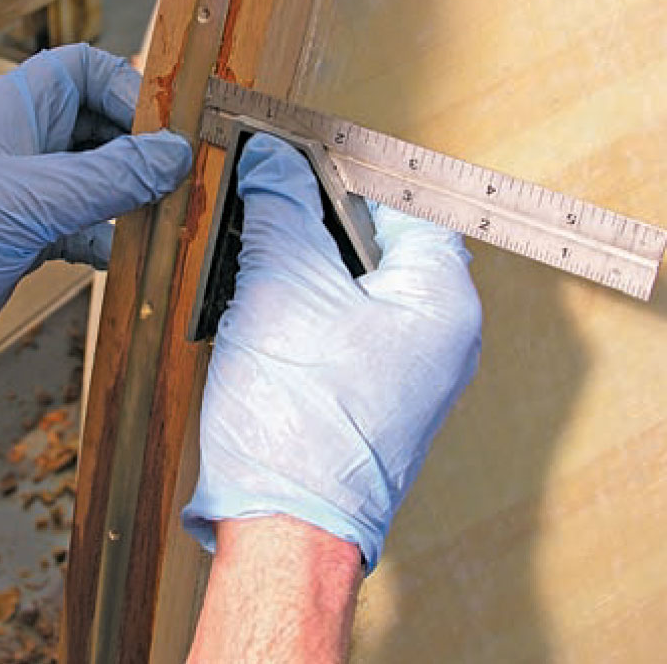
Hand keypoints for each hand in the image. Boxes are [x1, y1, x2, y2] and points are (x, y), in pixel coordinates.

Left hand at [0, 43, 190, 382]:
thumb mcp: (28, 200)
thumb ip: (107, 177)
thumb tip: (173, 155)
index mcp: (16, 108)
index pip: (85, 70)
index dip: (128, 88)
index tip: (164, 129)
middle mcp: (23, 143)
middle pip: (100, 125)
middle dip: (140, 149)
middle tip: (180, 178)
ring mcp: (24, 192)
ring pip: (96, 179)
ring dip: (131, 196)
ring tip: (167, 216)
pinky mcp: (25, 238)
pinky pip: (83, 227)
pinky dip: (109, 239)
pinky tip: (131, 257)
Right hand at [182, 134, 480, 571]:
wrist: (283, 533)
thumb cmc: (298, 422)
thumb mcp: (281, 287)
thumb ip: (280, 212)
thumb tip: (271, 163)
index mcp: (441, 303)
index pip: (403, 207)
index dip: (344, 179)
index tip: (292, 167)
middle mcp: (439, 340)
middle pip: (379, 248)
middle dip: (317, 228)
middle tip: (262, 213)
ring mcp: (407, 376)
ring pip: (355, 292)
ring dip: (305, 272)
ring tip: (254, 263)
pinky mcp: (372, 401)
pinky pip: (343, 333)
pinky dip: (305, 314)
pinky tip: (262, 316)